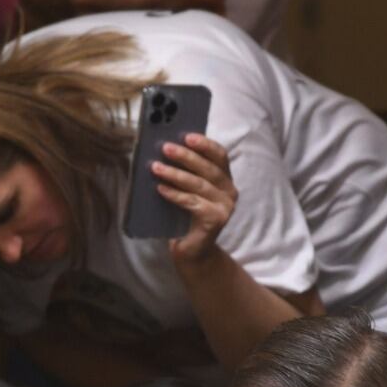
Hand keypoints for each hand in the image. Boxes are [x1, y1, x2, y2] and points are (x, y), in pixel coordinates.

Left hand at [155, 134, 237, 264]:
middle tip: (165, 148)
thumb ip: (184, 172)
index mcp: (225, 179)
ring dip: (175, 174)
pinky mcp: (216, 220)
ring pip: (198, 185)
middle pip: (208, 168)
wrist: (191, 250)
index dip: (205, 144)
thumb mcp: (187, 190)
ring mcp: (225, 207)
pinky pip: (193, 203)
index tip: (187, 135)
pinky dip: (175, 195)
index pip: (219, 155)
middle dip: (185, 157)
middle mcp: (230, 191)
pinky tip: (160, 188)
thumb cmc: (185, 216)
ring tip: (156, 167)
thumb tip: (165, 150)